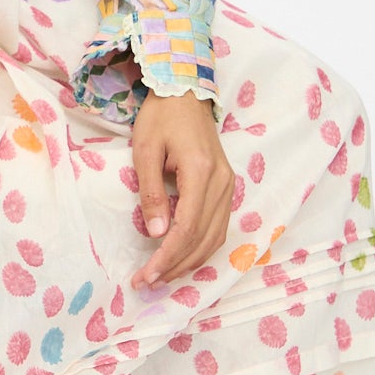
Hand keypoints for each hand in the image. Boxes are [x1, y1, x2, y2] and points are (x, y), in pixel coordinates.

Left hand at [129, 89, 233, 287]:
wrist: (185, 92)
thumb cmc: (160, 117)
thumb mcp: (145, 150)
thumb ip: (151, 193)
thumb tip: (156, 234)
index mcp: (201, 172)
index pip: (187, 228)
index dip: (167, 257)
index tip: (146, 275)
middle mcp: (222, 183)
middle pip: (203, 239)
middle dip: (175, 266)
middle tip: (148, 282)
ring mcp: (229, 186)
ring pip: (215, 238)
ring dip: (190, 261)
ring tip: (162, 276)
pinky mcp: (227, 187)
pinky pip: (219, 227)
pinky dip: (202, 248)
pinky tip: (182, 257)